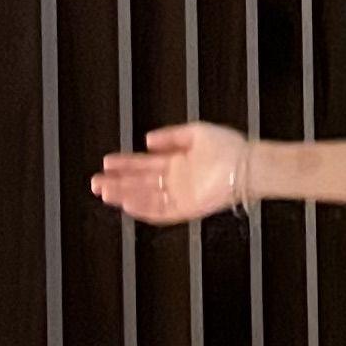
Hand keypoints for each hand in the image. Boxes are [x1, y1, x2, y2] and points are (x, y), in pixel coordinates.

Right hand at [93, 121, 245, 224]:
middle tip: (95, 183)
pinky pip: (161, 212)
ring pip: (147, 198)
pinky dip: (144, 208)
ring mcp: (181, 196)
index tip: (106, 162)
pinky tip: (128, 203)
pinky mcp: (188, 209)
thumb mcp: (196, 133)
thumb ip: (171, 136)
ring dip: (126, 195)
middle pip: (141, 183)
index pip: (145, 164)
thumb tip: (147, 140)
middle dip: (118, 183)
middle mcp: (176, 180)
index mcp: (177, 162)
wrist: (249, 164)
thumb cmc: (229, 147)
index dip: (125, 164)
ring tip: (105, 192)